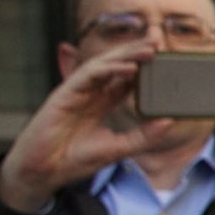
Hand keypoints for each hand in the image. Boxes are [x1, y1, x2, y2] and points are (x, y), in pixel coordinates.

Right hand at [0, 40, 158, 212]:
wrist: (44, 171)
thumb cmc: (75, 159)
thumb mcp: (119, 147)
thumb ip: (144, 135)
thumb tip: (169, 122)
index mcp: (101, 102)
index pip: (126, 79)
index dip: (144, 68)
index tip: (165, 60)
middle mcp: (90, 92)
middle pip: (116, 66)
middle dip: (137, 53)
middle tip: (160, 43)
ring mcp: (77, 91)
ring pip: (104, 64)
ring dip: (127, 55)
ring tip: (150, 49)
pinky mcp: (65, 93)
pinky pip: (89, 75)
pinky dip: (110, 69)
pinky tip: (129, 67)